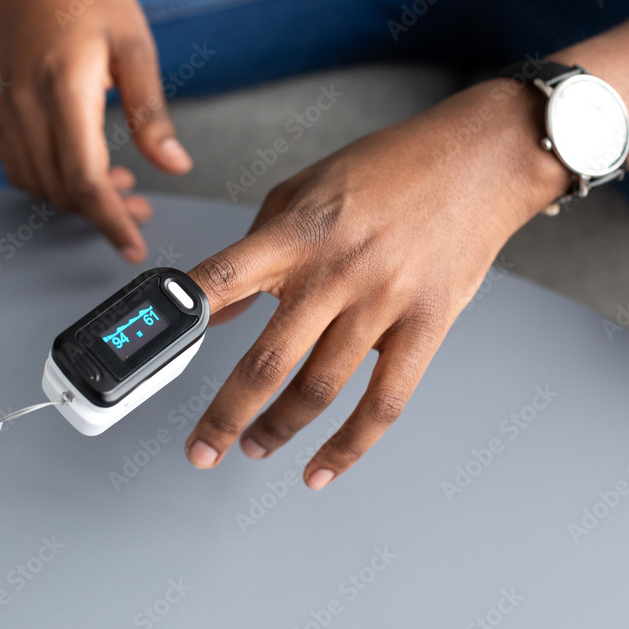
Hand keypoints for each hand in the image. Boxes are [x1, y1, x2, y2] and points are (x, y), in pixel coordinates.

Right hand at [0, 0, 191, 262]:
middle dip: (101, 213)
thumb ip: (151, 114)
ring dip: (76, 199)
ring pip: (36, 184)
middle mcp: (24, 105)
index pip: (84, 179)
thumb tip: (174, 165)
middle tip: (139, 210)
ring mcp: (1, 107)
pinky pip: (16, 164)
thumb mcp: (135, 47)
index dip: (109, 221)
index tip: (131, 247)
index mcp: (64, 90)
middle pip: (60, 189)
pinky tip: (81, 168)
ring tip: (118, 188)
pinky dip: (49, 181)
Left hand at [183, 79, 568, 488]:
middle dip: (225, 417)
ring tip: (255, 447)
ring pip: (318, 390)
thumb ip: (256, 249)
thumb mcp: (303, 191)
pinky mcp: (425, 327)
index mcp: (295, 234)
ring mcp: (382, 302)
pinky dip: (348, 447)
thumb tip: (221, 309)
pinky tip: (322, 467)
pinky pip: (383, 404)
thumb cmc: (387, 171)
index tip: (152, 358)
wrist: (476, 161)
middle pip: (267, 361)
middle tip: (201, 449)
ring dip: (278, 431)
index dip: (182, 321)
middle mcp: (334, 271)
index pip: (221, 281)